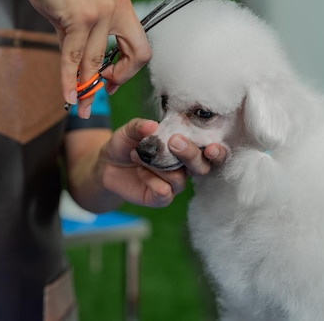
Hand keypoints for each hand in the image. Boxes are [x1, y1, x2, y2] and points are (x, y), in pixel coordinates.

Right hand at [6, 0, 150, 117]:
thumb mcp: (77, 9)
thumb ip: (85, 38)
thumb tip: (83, 70)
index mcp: (122, 4)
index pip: (140, 47)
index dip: (127, 70)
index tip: (109, 81)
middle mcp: (118, 7)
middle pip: (135, 56)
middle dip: (117, 81)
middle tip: (99, 92)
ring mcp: (100, 12)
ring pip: (96, 62)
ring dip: (87, 88)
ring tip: (79, 104)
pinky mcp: (79, 17)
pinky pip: (74, 59)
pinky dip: (69, 81)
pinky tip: (67, 95)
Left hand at [99, 119, 225, 207]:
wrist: (107, 165)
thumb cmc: (125, 144)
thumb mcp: (129, 131)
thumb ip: (140, 126)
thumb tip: (153, 125)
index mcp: (185, 147)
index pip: (209, 150)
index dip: (216, 150)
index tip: (212, 147)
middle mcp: (184, 167)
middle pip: (201, 166)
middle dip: (191, 155)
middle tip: (174, 142)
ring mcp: (173, 183)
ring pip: (180, 179)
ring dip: (159, 166)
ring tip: (137, 154)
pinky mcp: (161, 197)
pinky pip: (164, 192)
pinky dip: (151, 180)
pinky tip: (139, 171)